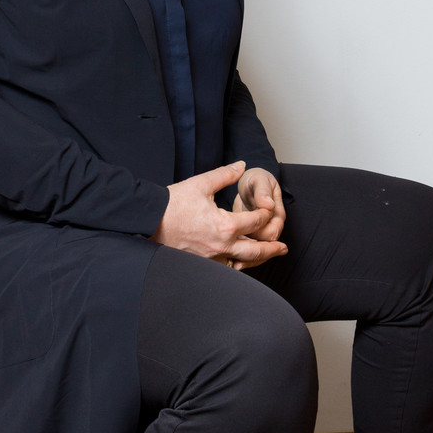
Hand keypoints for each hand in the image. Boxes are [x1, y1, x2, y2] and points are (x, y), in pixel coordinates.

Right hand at [152, 161, 288, 268]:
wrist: (150, 220)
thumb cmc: (174, 203)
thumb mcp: (202, 184)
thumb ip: (225, 175)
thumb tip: (241, 165)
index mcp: (225, 226)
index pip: (256, 222)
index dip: (265, 215)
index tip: (268, 211)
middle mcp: (222, 246)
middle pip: (255, 251)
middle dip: (272, 248)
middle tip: (283, 248)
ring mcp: (211, 258)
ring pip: (241, 263)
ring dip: (256, 260)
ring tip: (266, 256)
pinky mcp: (202, 263)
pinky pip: (225, 268)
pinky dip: (236, 265)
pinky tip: (240, 262)